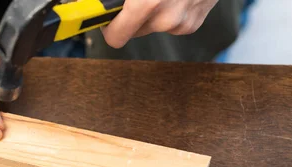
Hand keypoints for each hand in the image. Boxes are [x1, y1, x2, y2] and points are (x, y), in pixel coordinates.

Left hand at [102, 0, 217, 47]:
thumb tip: (97, 2)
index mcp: (147, 4)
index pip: (115, 37)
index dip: (107, 26)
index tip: (104, 18)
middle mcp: (166, 18)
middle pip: (133, 31)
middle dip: (129, 16)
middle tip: (132, 0)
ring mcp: (182, 23)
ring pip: (152, 26)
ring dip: (149, 13)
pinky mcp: (194, 23)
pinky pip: (170, 23)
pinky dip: (167, 11)